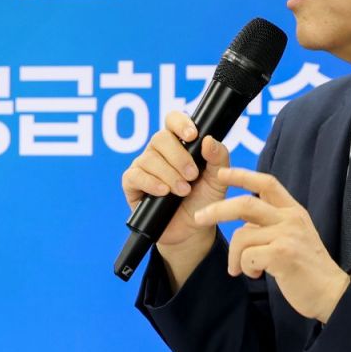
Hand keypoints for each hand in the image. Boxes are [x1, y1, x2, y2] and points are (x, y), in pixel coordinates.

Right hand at [121, 110, 230, 250]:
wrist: (192, 231)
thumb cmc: (204, 200)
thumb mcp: (218, 180)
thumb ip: (218, 158)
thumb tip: (208, 139)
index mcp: (179, 143)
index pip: (172, 120)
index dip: (180, 123)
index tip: (192, 135)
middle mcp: (158, 151)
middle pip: (160, 138)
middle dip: (179, 157)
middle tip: (192, 176)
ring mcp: (143, 166)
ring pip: (149, 158)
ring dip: (169, 175)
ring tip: (183, 191)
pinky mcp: (132, 184)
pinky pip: (135, 176)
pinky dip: (151, 183)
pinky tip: (164, 192)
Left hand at [194, 167, 350, 323]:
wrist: (332, 294)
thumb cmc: (307, 267)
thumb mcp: (293, 236)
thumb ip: (271, 224)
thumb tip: (242, 224)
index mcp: (293, 210)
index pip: (266, 183)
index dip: (241, 175)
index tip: (220, 173)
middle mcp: (291, 218)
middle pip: (245, 203)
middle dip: (217, 209)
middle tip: (198, 217)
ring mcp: (287, 235)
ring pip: (241, 235)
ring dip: (234, 255)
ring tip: (242, 268)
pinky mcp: (282, 254)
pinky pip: (247, 256)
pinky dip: (245, 267)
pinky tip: (256, 274)